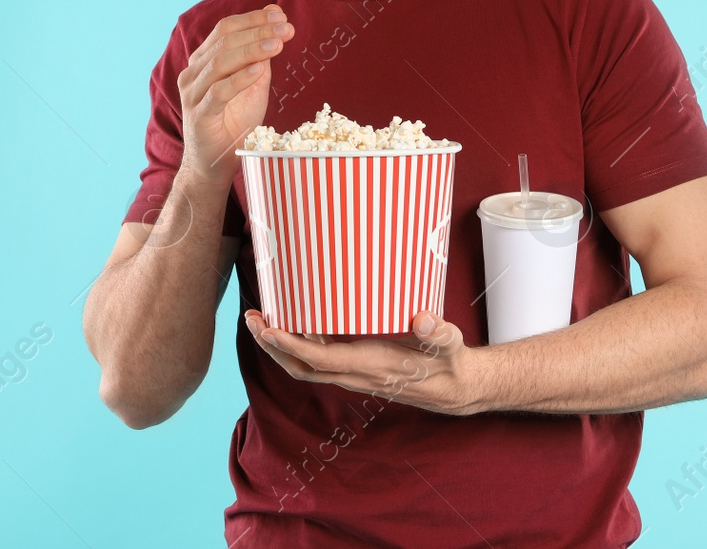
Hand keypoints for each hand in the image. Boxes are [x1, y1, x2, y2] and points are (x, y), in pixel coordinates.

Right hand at [176, 5, 295, 189]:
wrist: (215, 163)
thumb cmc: (234, 123)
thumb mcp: (253, 86)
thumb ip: (260, 58)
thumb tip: (275, 27)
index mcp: (203, 61)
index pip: (225, 29)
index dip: (253, 18)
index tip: (280, 16)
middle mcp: (193, 73)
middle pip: (224, 41)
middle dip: (258, 31)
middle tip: (285, 28)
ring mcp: (192, 94)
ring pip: (220, 62)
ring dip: (251, 50)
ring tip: (277, 44)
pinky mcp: (198, 116)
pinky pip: (218, 93)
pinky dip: (239, 79)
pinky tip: (258, 70)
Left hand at [244, 308, 484, 416]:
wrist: (454, 389)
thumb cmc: (449, 362)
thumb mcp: (449, 343)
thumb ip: (437, 331)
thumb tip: (422, 320)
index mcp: (373, 365)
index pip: (321, 360)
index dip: (291, 345)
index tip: (268, 328)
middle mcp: (357, 374)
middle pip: (302, 368)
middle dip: (273, 346)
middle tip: (252, 317)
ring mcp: (354, 375)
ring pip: (306, 368)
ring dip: (280, 348)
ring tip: (260, 320)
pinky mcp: (356, 371)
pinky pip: (318, 364)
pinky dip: (297, 348)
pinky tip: (291, 327)